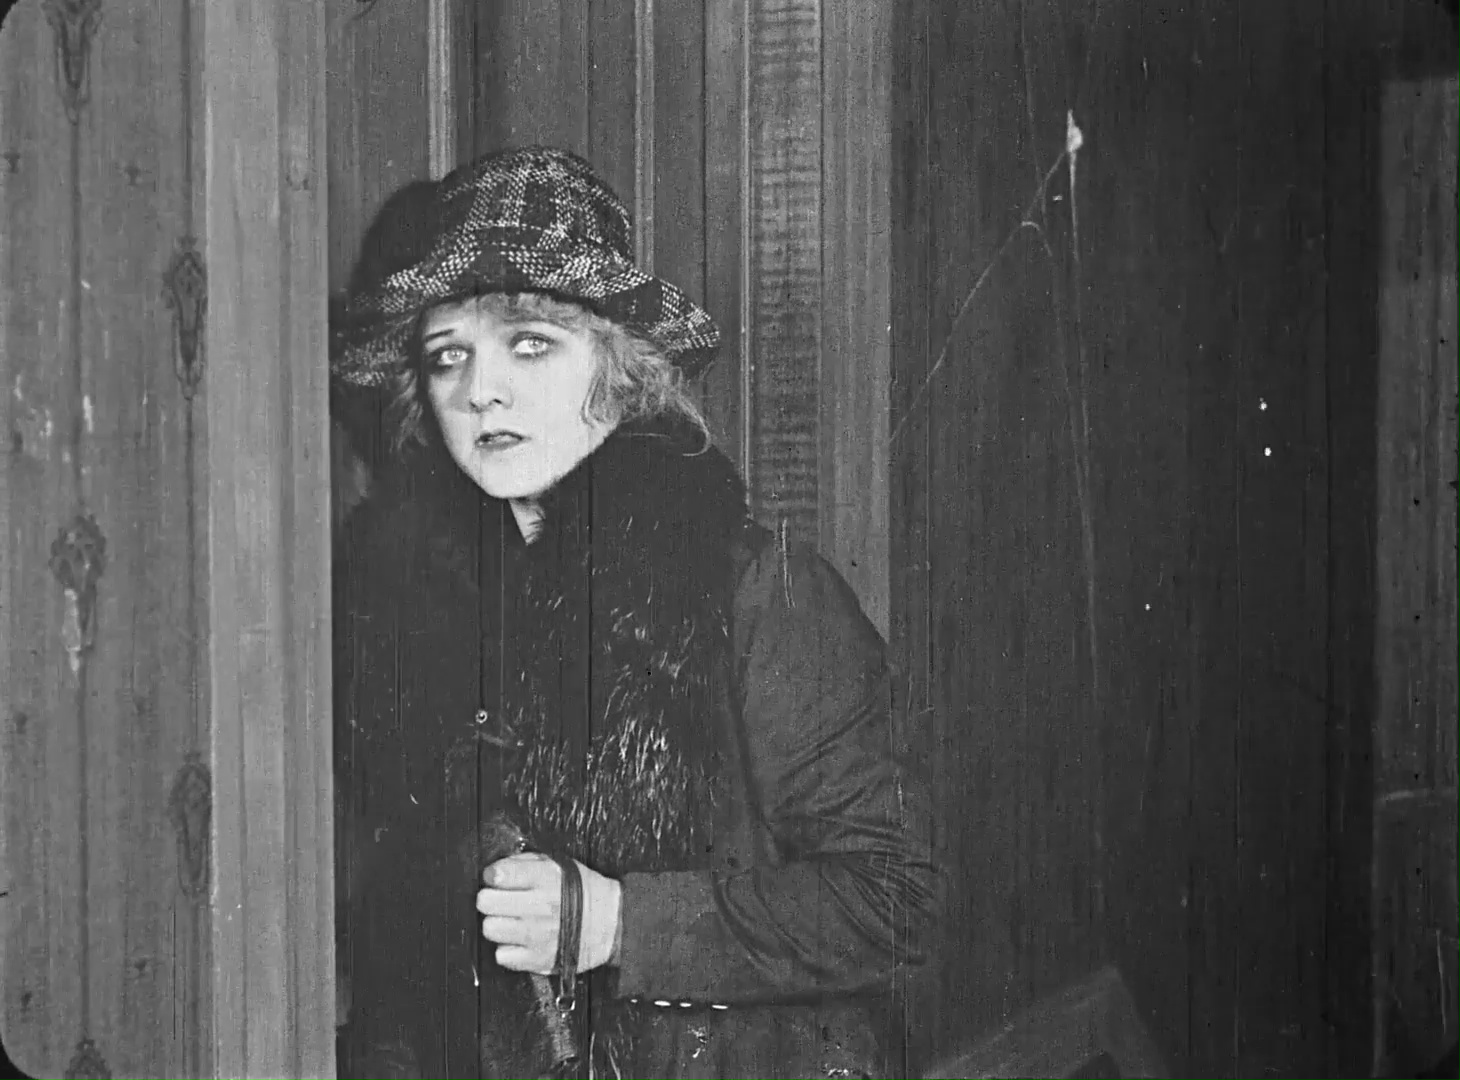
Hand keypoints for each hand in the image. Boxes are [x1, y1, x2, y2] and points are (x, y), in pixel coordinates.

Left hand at [476, 852, 621, 975]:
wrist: (612, 923)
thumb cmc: (584, 892)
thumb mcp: (560, 864)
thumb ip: (526, 862)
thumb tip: (496, 868)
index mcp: (544, 878)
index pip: (498, 874)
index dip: (492, 875)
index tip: (498, 878)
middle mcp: (538, 905)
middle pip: (485, 902)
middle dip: (490, 899)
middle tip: (501, 900)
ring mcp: (536, 935)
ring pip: (490, 928)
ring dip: (497, 924)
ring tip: (511, 921)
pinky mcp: (537, 959)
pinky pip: (502, 955)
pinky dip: (508, 949)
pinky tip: (519, 941)